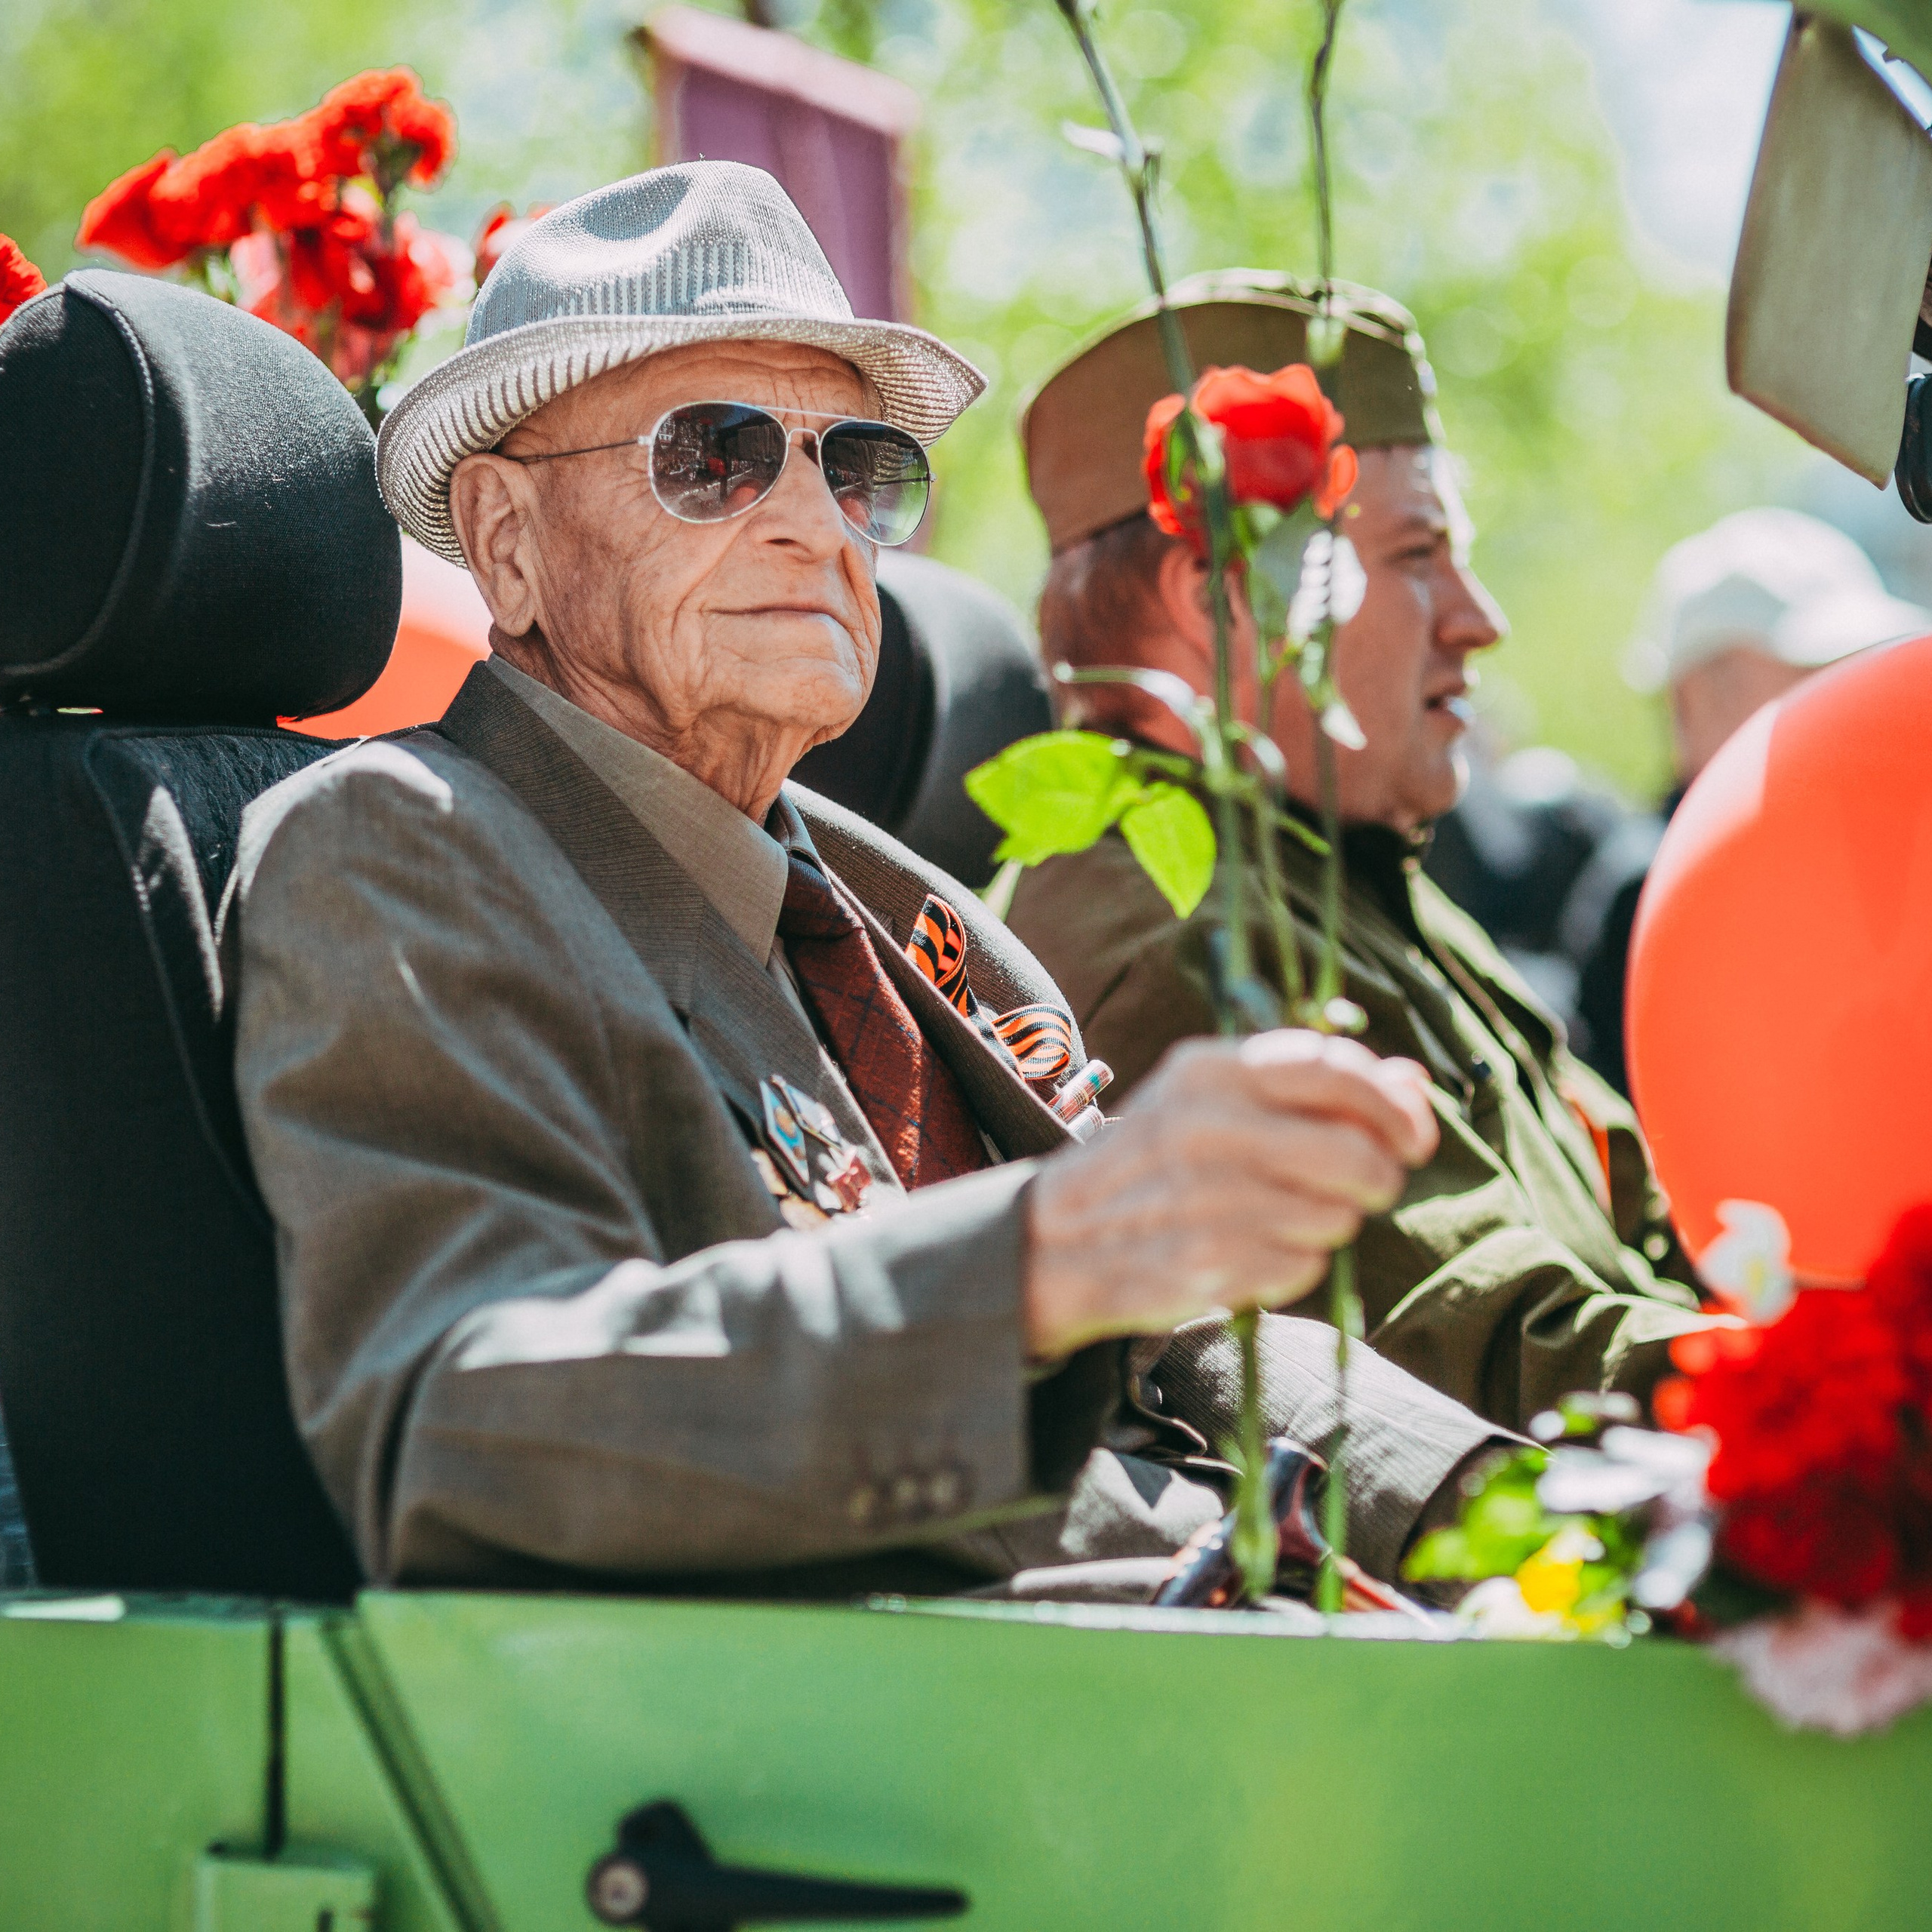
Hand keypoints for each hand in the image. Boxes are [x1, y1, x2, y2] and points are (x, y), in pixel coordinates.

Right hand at [1023, 1030, 1436, 1358]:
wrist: (1055, 1242)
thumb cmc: (1154, 1163)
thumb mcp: (1213, 1102)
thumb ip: (1314, 1088)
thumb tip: (1416, 1085)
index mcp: (1207, 1071)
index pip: (1331, 1067)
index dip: (1390, 1103)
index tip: (1412, 1131)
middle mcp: (1205, 1127)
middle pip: (1355, 1153)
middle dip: (1379, 1175)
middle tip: (1363, 1185)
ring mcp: (1205, 1199)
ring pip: (1337, 1216)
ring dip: (1329, 1223)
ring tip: (1279, 1217)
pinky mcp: (1209, 1263)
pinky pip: (1305, 1265)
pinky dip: (1294, 1265)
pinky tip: (1253, 1251)